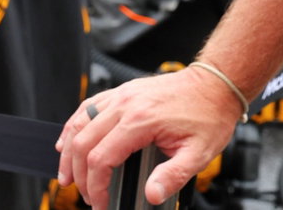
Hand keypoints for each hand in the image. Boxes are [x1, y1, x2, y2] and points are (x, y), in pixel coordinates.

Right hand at [56, 65, 242, 205]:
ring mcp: (122, 95)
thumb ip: (173, 176)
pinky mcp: (123, 92)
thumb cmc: (209, 115)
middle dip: (78, 174)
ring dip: (68, 151)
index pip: (101, 159)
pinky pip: (89, 107)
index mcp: (141, 121)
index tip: (100, 202)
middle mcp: (125, 105)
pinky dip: (73, 125)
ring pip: (80, 123)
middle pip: (83, 143)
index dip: (96, 186)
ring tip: (66, 175)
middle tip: (87, 196)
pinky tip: (68, 140)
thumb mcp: (198, 153)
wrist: (215, 84)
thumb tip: (151, 195)